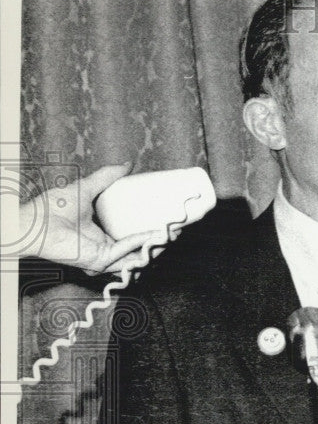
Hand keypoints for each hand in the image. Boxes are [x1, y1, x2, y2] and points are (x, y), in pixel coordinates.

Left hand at [19, 164, 160, 274]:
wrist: (36, 221)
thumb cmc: (53, 208)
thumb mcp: (87, 187)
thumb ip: (106, 176)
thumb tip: (127, 164)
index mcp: (100, 234)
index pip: (129, 237)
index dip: (147, 232)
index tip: (163, 221)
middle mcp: (103, 247)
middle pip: (136, 249)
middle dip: (156, 242)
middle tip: (174, 229)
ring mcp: (102, 255)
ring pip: (135, 255)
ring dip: (152, 245)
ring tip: (169, 233)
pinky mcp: (100, 259)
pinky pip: (124, 253)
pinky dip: (139, 244)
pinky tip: (151, 234)